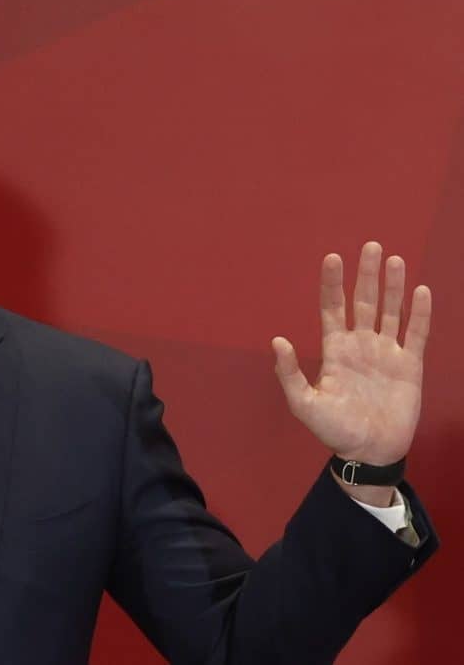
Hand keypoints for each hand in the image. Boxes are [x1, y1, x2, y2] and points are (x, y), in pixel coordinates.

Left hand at [272, 242, 430, 478]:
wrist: (369, 451)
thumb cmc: (334, 429)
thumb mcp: (304, 403)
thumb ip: (290, 373)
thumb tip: (277, 340)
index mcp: (335, 350)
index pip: (333, 308)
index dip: (332, 284)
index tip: (332, 258)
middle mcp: (361, 345)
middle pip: (364, 302)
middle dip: (366, 275)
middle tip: (371, 246)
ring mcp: (387, 353)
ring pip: (390, 311)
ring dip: (392, 286)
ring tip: (394, 259)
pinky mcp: (410, 366)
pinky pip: (415, 334)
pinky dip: (418, 314)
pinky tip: (420, 291)